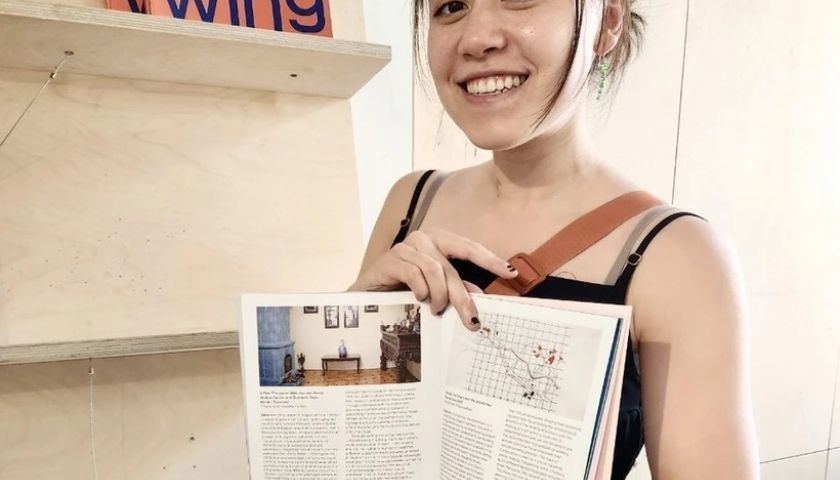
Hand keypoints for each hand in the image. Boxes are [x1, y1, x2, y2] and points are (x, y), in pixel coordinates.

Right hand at [349, 228, 517, 330]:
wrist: (366, 294)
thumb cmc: (403, 288)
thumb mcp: (432, 289)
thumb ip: (454, 288)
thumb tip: (479, 295)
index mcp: (438, 241)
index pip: (469, 247)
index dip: (490, 259)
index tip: (510, 273)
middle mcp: (424, 238)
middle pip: (452, 267)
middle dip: (463, 297)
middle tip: (472, 320)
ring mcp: (406, 246)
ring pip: (435, 270)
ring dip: (439, 295)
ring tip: (435, 311)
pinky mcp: (390, 258)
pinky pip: (414, 273)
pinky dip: (421, 289)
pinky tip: (419, 299)